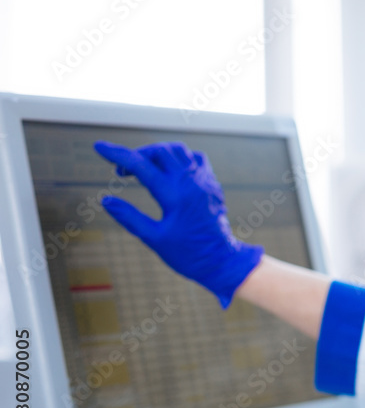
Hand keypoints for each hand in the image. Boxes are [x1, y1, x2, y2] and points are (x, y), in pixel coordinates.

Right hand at [93, 140, 263, 308]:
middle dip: (136, 154)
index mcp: (175, 195)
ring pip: (178, 150)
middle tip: (122, 173)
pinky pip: (195, 158)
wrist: (222, 261)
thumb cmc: (188, 254)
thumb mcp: (154, 239)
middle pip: (159, 150)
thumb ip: (129, 217)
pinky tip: (168, 170)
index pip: (140, 164)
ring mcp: (204, 180)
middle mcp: (191, 182)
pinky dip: (178, 157)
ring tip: (142, 169)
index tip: (99, 146)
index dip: (117, 154)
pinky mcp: (212, 184)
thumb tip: (106, 200)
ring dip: (156, 152)